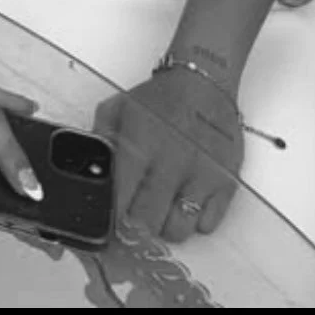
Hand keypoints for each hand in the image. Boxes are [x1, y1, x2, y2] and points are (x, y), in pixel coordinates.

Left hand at [93, 69, 242, 244]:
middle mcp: (171, 163)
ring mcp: (201, 175)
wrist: (203, 83)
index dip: (112, 217)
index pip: (120, 199)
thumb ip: (101, 139)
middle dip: (137, 227)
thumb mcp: (117, 108)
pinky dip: (196, 220)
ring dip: (167, 226)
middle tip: (135, 217)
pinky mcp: (226, 183)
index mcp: (139, 144)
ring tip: (163, 206)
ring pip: (179, 230)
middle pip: (148, 223)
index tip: (110, 220)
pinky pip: (208, 225)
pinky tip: (188, 199)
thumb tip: (88, 171)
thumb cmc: (157, 99)